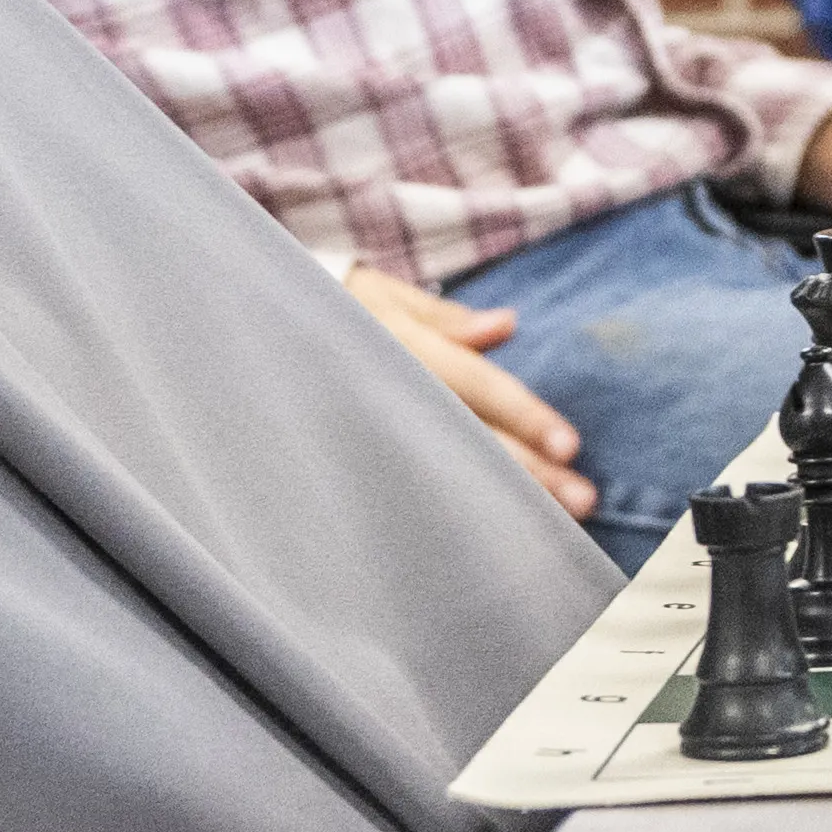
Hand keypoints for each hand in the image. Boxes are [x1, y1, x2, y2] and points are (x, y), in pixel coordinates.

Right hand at [330, 258, 593, 519]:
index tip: (571, 447)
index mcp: (400, 348)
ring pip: (442, 471)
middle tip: (582, 502)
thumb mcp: (380, 297)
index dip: (523, 416)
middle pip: (469, 439)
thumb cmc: (329, 308)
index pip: (476, 386)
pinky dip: (445, 511)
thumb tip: (507, 325)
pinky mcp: (348, 461)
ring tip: (549, 525)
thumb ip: (443, 319)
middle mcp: (387, 393)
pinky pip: (405, 486)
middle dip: (526, 473)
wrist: (248, 338)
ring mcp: (365, 431)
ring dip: (497, 499)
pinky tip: (482, 535)